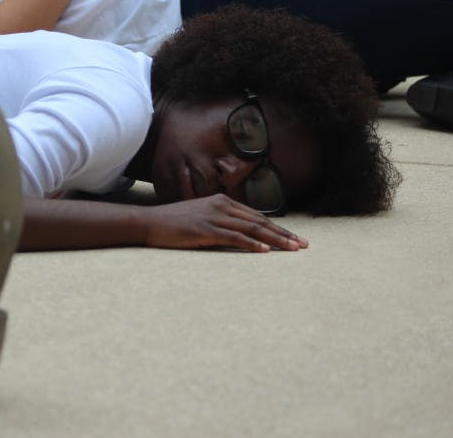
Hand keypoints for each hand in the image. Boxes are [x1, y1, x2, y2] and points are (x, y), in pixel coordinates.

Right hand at [144, 194, 308, 251]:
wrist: (148, 222)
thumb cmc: (172, 223)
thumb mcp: (199, 217)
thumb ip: (219, 221)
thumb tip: (238, 234)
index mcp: (221, 201)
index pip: (256, 216)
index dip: (277, 227)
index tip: (294, 238)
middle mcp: (221, 205)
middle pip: (259, 221)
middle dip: (283, 234)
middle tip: (303, 245)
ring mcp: (214, 217)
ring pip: (252, 229)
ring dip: (275, 240)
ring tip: (293, 249)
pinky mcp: (205, 230)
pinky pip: (234, 237)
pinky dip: (252, 244)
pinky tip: (265, 251)